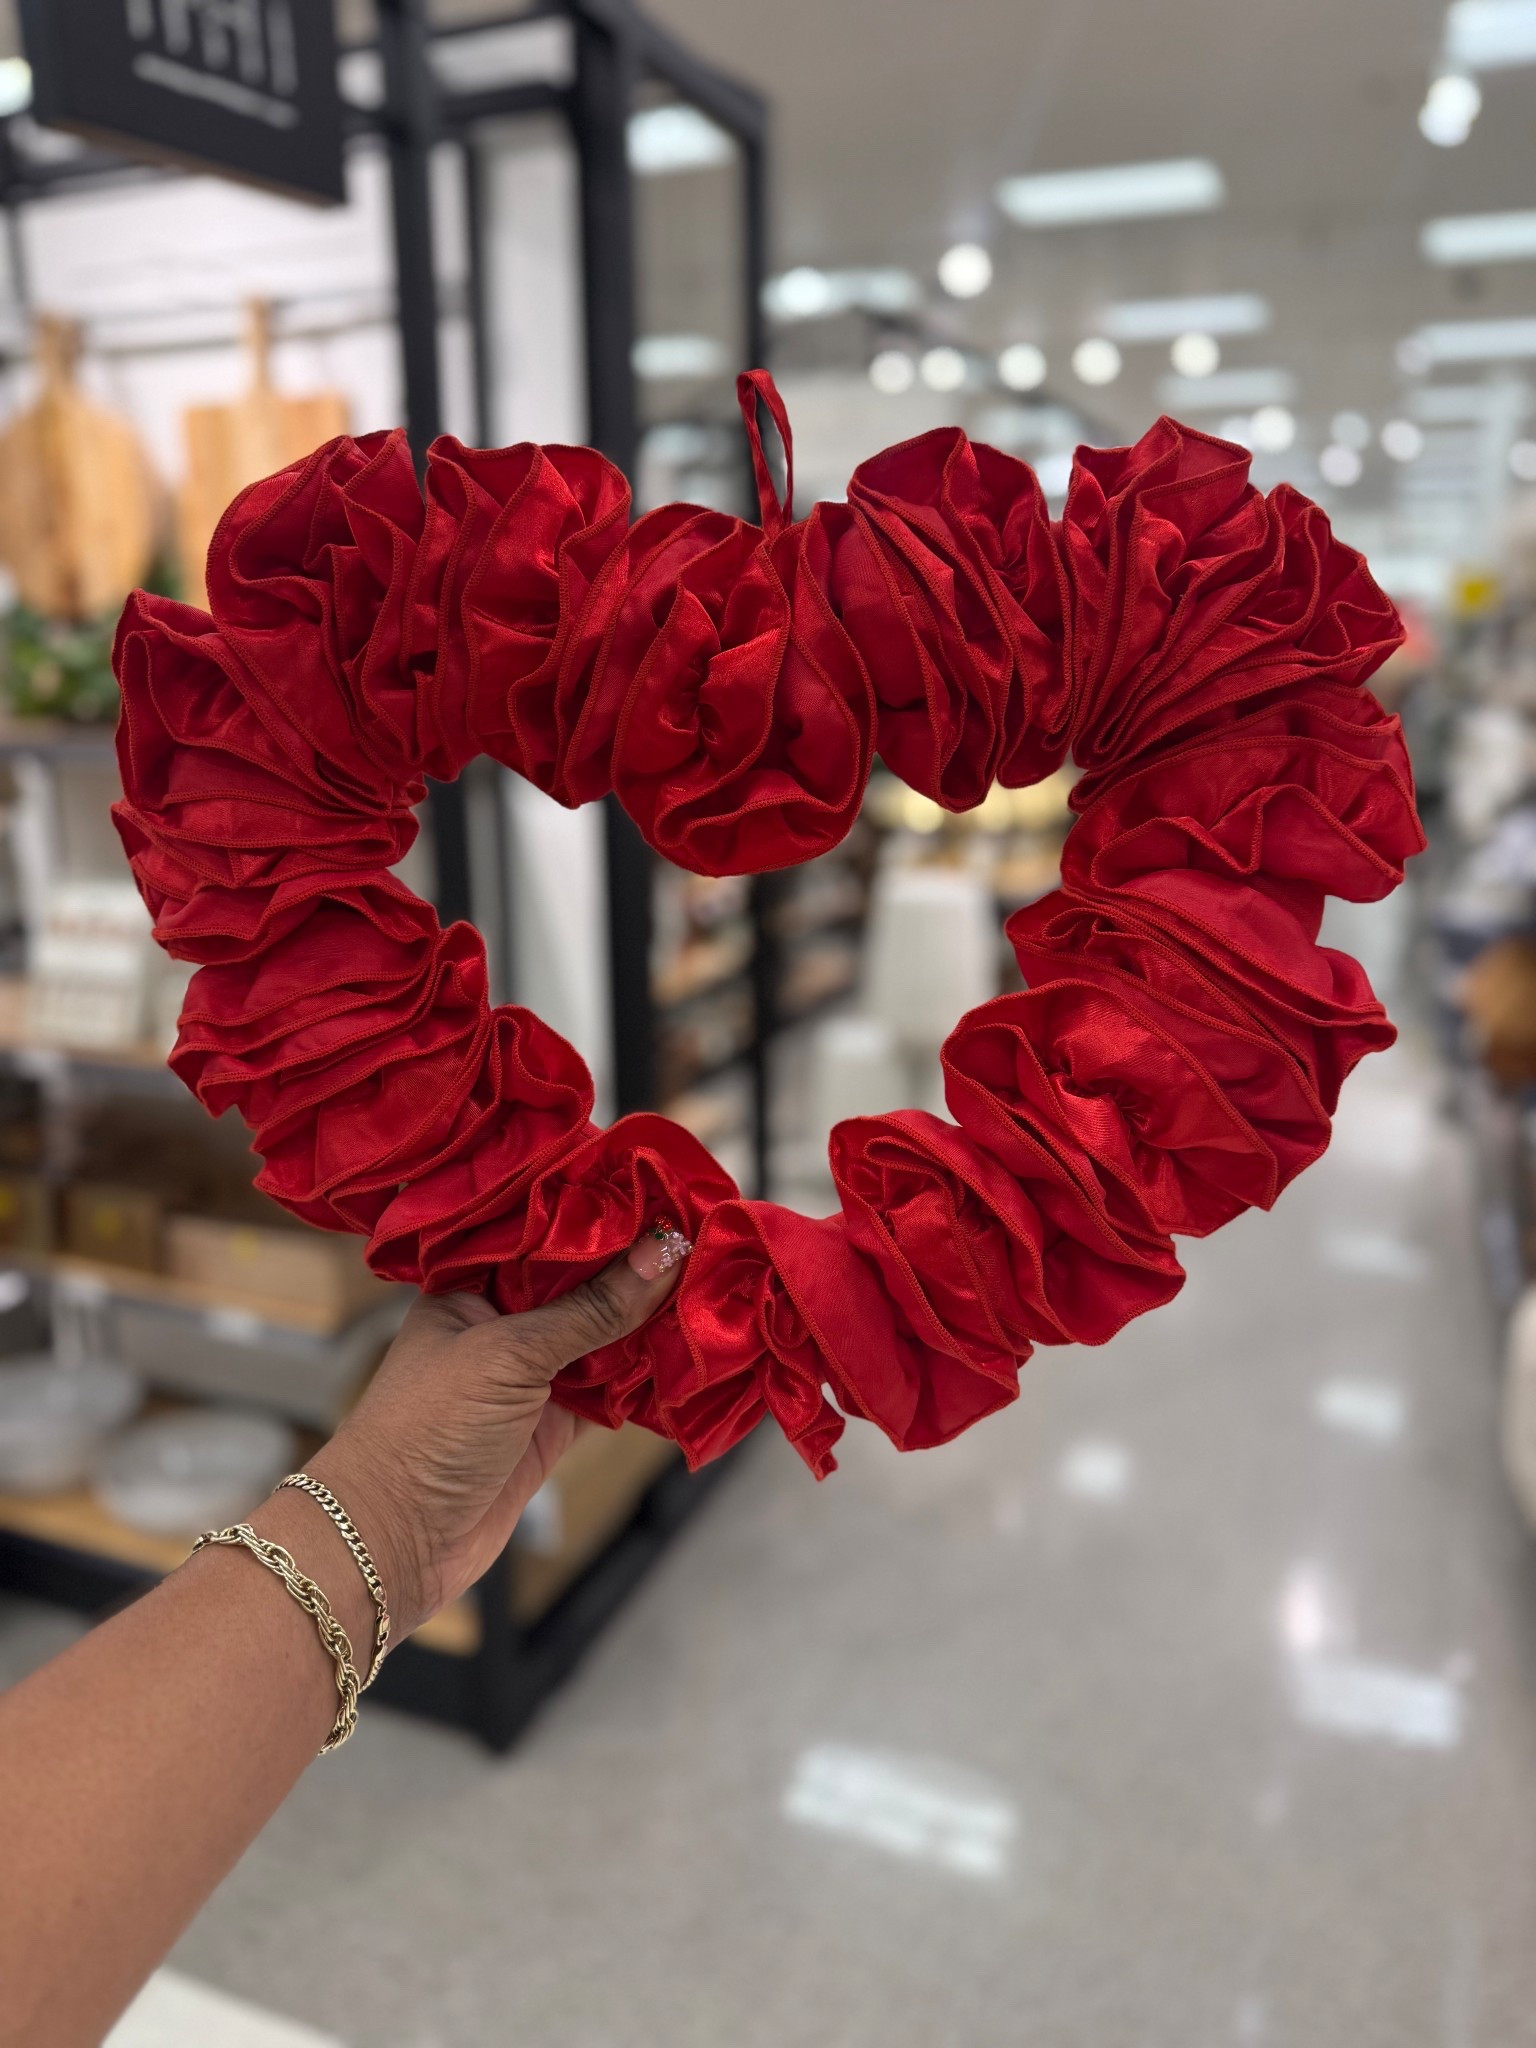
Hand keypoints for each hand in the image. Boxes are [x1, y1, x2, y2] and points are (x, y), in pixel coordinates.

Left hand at [299, 1229, 690, 1639]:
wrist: (391, 1543)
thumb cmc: (426, 1429)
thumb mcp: (509, 1354)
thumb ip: (591, 1308)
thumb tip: (665, 1252)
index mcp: (471, 1283)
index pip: (545, 1231)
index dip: (601, 1214)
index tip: (664, 1191)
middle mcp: (501, 1321)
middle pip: (582, 1283)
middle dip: (637, 1267)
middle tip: (706, 1235)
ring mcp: (529, 1376)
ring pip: (603, 1336)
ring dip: (649, 1321)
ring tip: (711, 1286)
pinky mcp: (552, 1425)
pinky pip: (611, 1390)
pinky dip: (647, 1378)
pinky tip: (690, 1352)